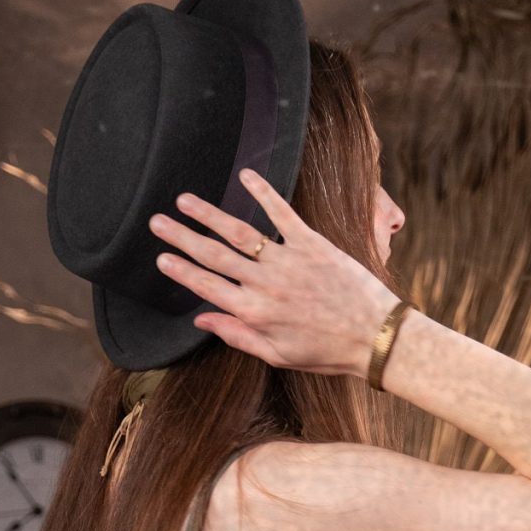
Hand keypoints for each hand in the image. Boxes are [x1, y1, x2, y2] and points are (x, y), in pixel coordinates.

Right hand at [147, 166, 398, 377]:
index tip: (160, 258)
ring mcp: (288, 261)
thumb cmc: (327, 352)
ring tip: (185, 200)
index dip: (181, 272)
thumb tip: (201, 320)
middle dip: (182, 238)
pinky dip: (263, 192)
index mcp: (254, 315)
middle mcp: (266, 285)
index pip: (207, 287)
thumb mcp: (278, 355)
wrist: (374, 337)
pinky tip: (245, 176)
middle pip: (214, 255)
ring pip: (239, 232)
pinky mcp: (312, 244)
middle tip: (156, 222)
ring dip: (209, 214)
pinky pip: (282, 213)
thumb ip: (237, 335)